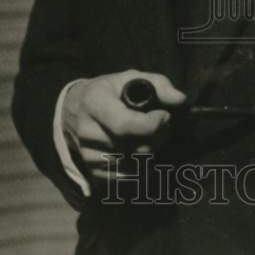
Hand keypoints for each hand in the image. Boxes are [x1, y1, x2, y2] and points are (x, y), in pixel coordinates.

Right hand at [62, 69, 185, 181]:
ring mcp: (88, 154)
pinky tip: (139, 149)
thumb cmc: (109, 92)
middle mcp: (87, 131)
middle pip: (133, 147)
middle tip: (163, 125)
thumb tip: (180, 100)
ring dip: (151, 152)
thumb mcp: (131, 77)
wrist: (74, 109)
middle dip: (158, 137)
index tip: (165, 116)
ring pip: (133, 164)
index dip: (152, 125)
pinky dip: (139, 166)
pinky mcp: (92, 171)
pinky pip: (126, 177)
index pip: (124, 124)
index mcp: (95, 102)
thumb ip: (158, 84)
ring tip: (150, 136)